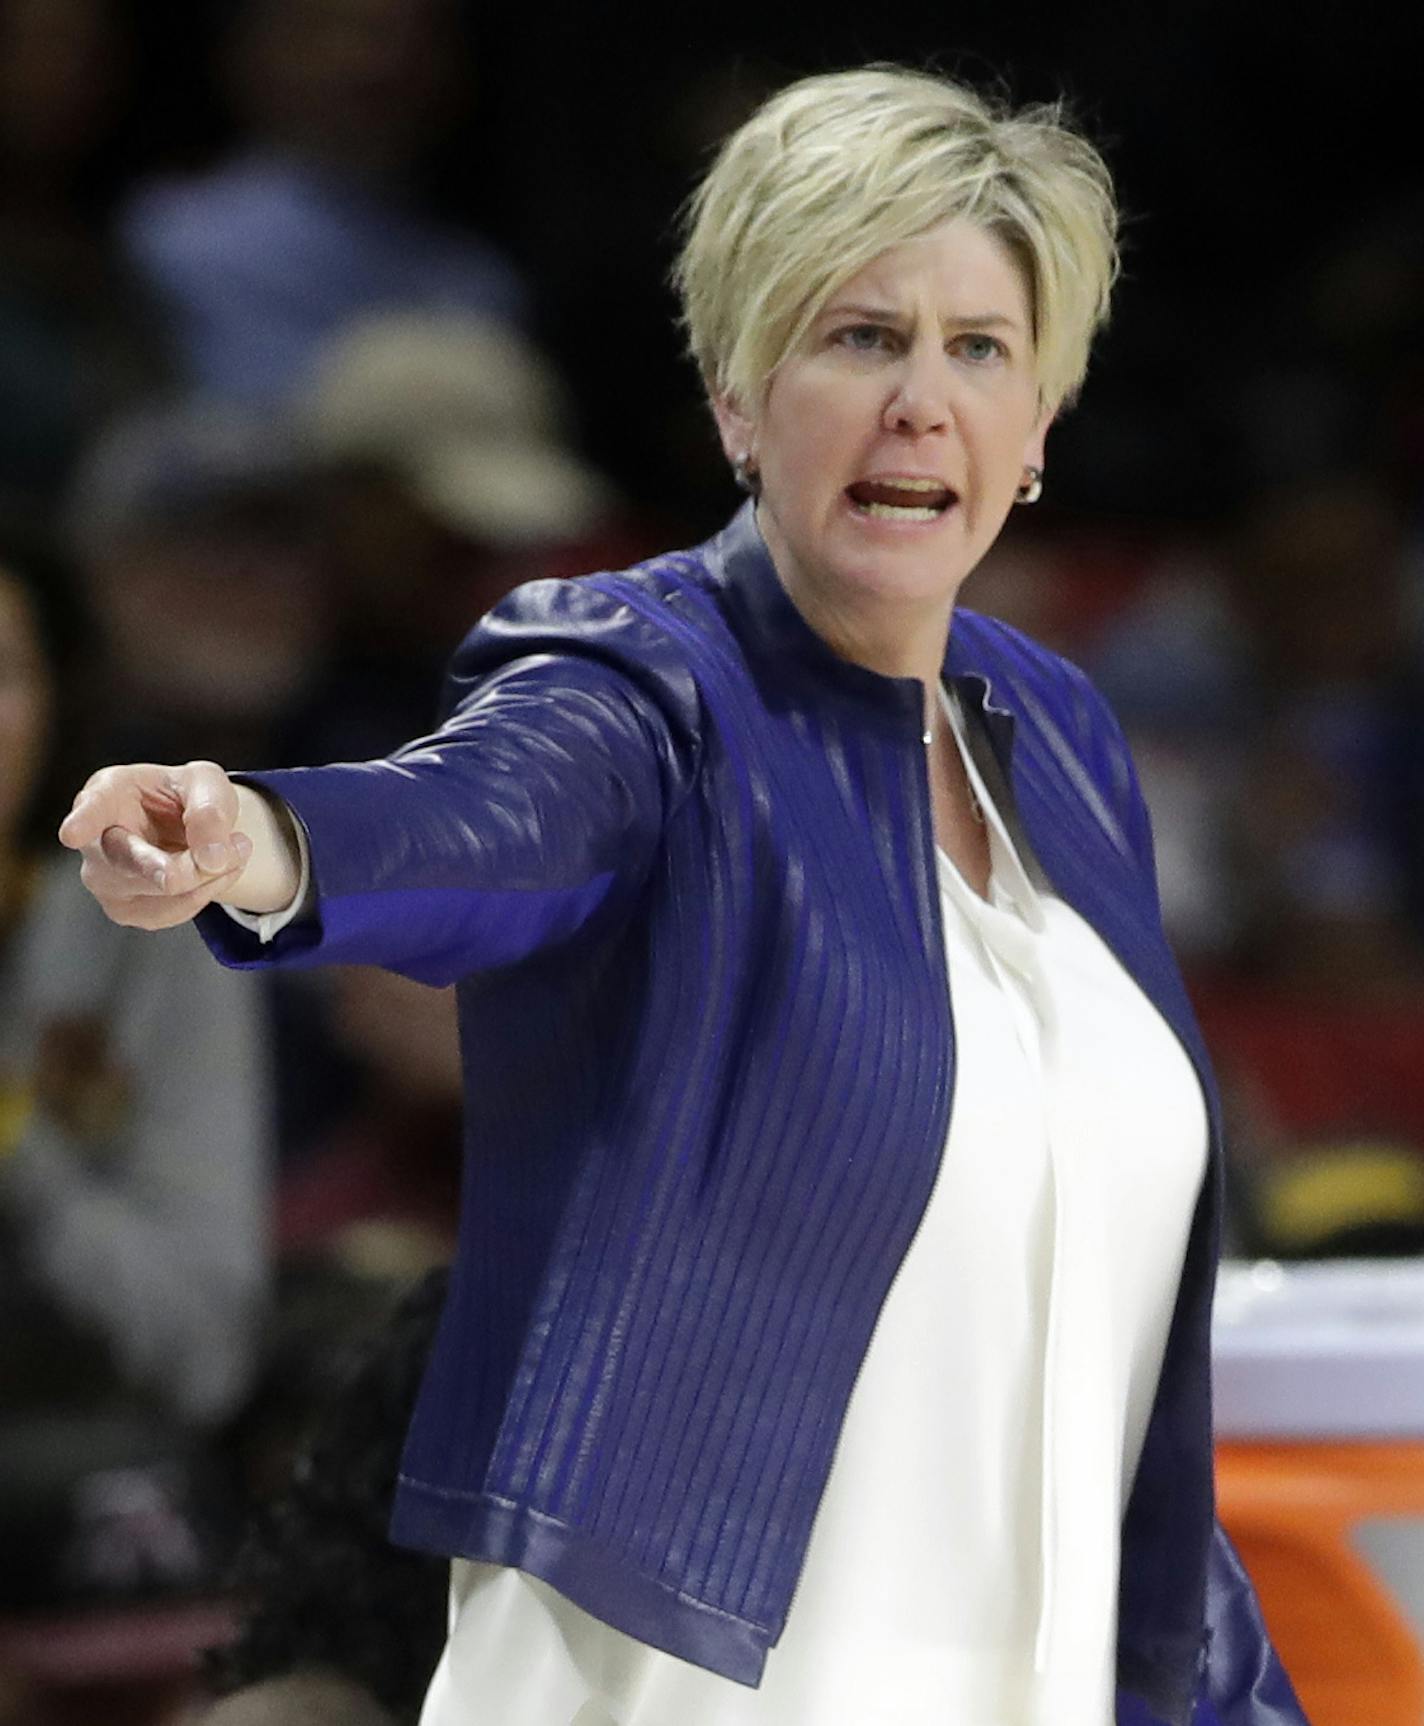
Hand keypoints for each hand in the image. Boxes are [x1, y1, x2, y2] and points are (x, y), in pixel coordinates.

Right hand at [58, 761, 253, 929]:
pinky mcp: (125, 910)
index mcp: (107, 793)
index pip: (92, 809)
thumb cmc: (188, 795)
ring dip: (209, 876)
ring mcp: (104, 880)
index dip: (83, 821)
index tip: (72, 834)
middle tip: (205, 866)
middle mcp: (94, 840)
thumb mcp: (208, 784)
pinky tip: (218, 871)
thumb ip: (210, 811)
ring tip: (237, 847)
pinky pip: (173, 911)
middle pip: (130, 861)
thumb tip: (212, 858)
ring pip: (161, 891)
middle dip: (165, 867)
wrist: (191, 828)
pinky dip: (207, 892)